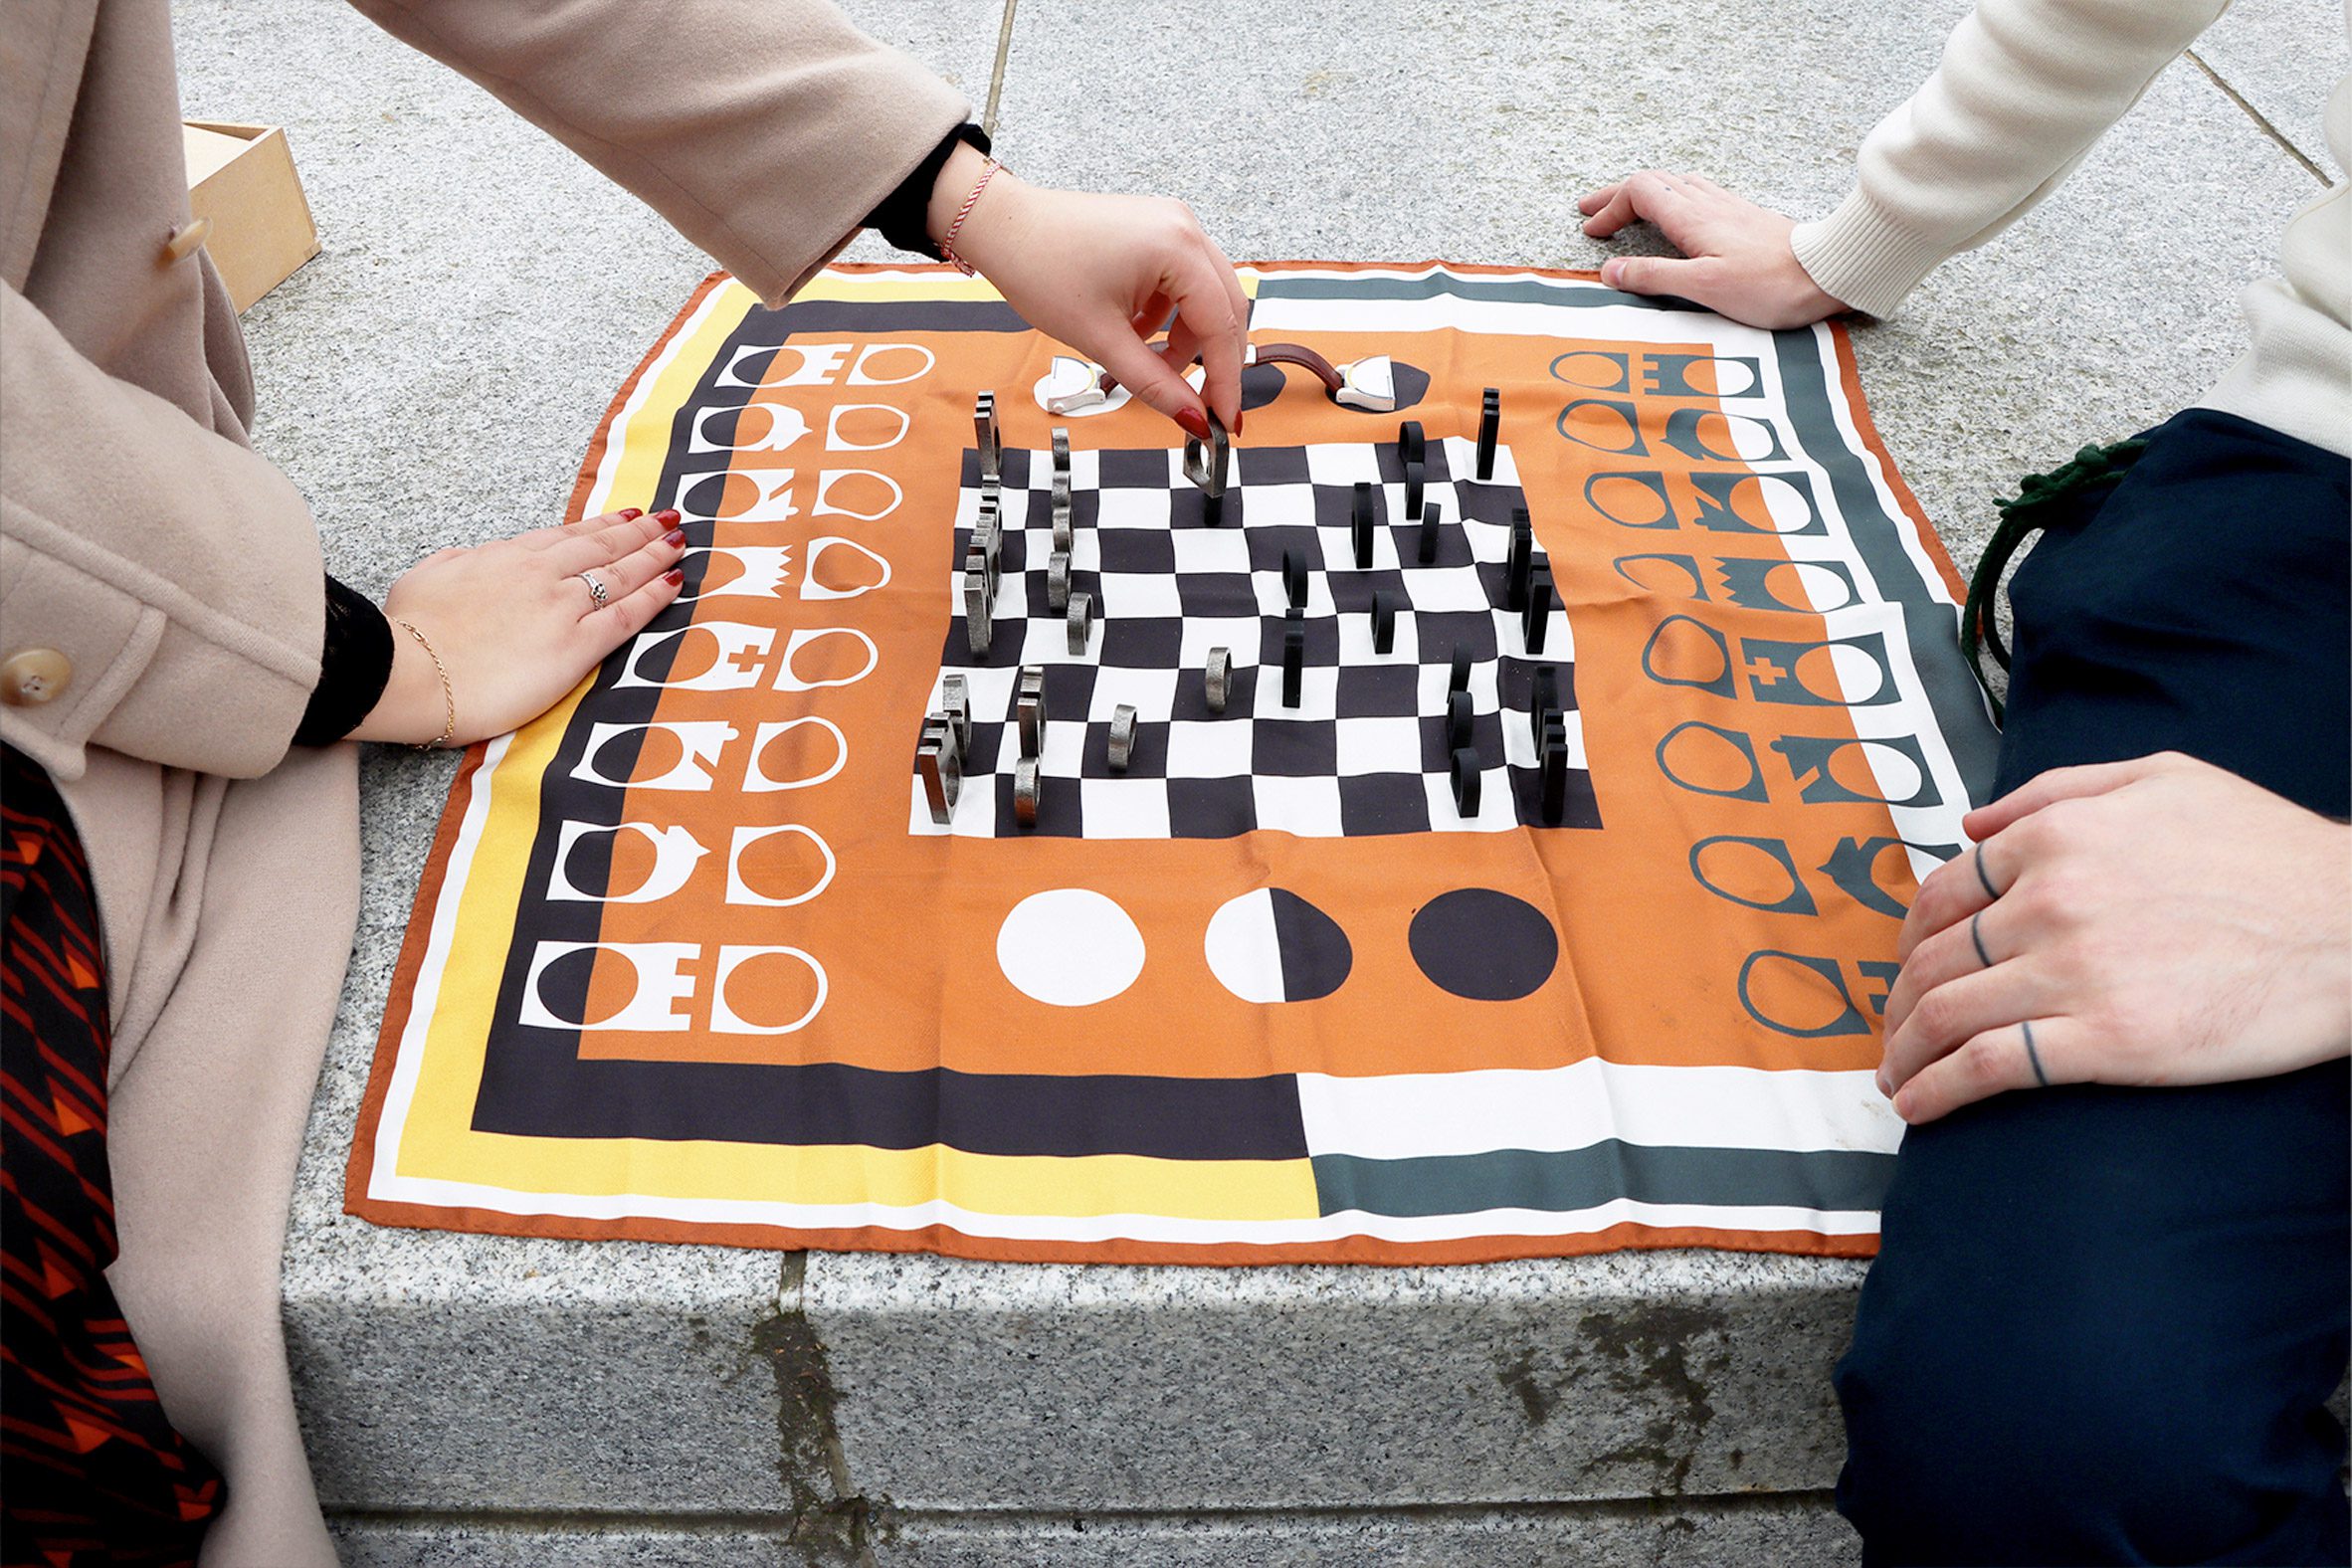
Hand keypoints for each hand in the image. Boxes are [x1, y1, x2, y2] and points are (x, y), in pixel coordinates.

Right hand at [352, 507, 685, 745]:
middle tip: (670, 518)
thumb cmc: (409, 634)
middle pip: (602, 546)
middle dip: (641, 531)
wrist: (408, 672)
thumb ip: (454, 563)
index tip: (627, 516)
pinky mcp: (574, 647)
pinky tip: (675, 582)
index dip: (602, 524)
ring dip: (655, 554)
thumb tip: (465, 557)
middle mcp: (540, 574)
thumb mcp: (424, 579)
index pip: (566, 536)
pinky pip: (627, 616)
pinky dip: (655, 596)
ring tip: (680, 541)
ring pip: (621, 574)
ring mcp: (561, 608)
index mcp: (505, 556)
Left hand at [930, 143, 1246, 439]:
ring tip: (1148, 367)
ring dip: (1187, 340)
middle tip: (1202, 408)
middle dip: (1215, 362)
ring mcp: (1173, 224)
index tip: (1225, 423)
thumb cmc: (1039, 269)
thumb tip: (1194, 421)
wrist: (1001, 226)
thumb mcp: (1101, 339)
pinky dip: (1169, 317)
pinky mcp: (1157, 230)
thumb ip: (1155, 384)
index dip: (1227, 380)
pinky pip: (1183, 283)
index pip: (1221, 325)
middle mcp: (1185, 227)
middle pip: (1225, 308)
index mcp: (1177, 247)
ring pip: (1205, 298)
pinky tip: (1136, 335)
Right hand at [1577, 171, 1846, 329]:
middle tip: (1592, 212)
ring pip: (1675, 184)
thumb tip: (1611, 271)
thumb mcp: (1702, 288)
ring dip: (1644, 194)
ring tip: (1626, 210)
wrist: (1825, 273)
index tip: (1593, 232)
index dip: (1610, 208)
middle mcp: (1707, 203)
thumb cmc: (1769, 285)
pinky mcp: (1743, 217)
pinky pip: (1697, 194)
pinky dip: (1671, 199)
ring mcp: (1727, 206)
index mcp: (1692, 217)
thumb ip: (1654, 277)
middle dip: (1617, 196)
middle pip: (1652, 182)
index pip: (1638, 191)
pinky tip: (1675, 215)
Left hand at [1877, 753, 2351, 1123]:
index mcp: (2054, 837)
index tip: (1905, 968)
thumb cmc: (2270, 852)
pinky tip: (1920, 1106)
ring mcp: (2073, 970)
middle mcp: (2049, 899)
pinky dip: (1938, 1089)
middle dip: (1897, 1003)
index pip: (1943, 893)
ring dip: (1903, 1053)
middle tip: (1891, 1032)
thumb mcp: (2163, 780)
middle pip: (1932, 960)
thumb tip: (1973, 822)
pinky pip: (1989, 1066)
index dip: (1910, 939)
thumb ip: (2056, 793)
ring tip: (1895, 1077)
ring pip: (1945, 1014)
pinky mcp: (2106, 1039)